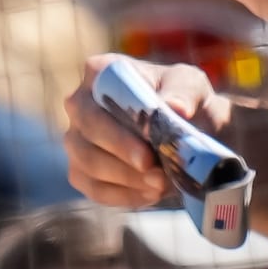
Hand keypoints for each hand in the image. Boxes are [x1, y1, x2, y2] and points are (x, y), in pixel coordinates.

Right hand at [64, 53, 229, 206]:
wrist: (191, 127)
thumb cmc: (185, 99)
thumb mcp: (192, 85)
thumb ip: (184, 92)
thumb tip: (175, 107)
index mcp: (100, 73)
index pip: (96, 103)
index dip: (117, 132)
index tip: (148, 152)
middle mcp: (79, 104)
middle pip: (87, 136)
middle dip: (123, 158)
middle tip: (157, 175)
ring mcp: (76, 139)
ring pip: (87, 165)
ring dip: (126, 180)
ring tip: (162, 185)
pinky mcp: (81, 169)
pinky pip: (93, 189)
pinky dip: (123, 196)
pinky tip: (151, 195)